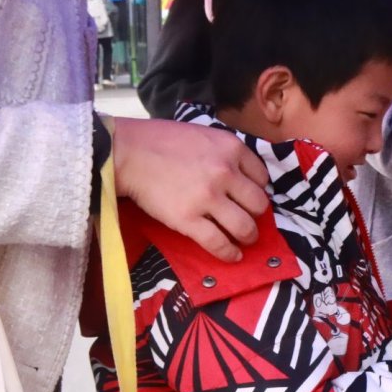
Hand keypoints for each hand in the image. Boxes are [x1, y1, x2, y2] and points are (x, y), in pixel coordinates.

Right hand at [108, 116, 270, 262]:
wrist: (129, 153)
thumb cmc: (163, 141)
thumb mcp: (205, 135)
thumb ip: (226, 153)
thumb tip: (242, 176)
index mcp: (231, 148)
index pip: (262, 177)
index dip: (258, 190)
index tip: (250, 198)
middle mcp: (225, 172)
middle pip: (258, 204)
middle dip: (257, 215)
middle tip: (250, 220)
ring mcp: (207, 198)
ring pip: (244, 226)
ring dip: (249, 237)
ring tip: (245, 240)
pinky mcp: (188, 219)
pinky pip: (218, 243)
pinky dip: (229, 253)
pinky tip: (233, 256)